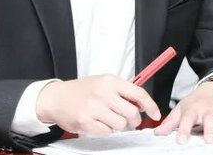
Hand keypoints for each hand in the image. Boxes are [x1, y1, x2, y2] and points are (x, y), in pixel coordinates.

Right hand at [36, 74, 160, 135]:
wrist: (57, 98)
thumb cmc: (82, 90)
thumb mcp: (103, 83)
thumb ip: (122, 91)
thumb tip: (142, 104)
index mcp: (109, 81)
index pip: (138, 93)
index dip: (150, 105)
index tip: (155, 114)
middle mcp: (102, 93)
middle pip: (132, 112)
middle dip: (134, 120)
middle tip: (129, 120)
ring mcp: (93, 108)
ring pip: (121, 124)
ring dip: (119, 126)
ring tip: (110, 119)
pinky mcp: (86, 122)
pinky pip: (107, 132)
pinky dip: (106, 130)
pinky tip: (99, 123)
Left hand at [154, 81, 212, 143]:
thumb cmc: (195, 103)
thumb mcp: (181, 109)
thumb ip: (170, 122)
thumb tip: (156, 133)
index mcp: (194, 110)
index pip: (187, 119)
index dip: (184, 129)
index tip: (181, 141)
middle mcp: (208, 112)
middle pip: (209, 120)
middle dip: (209, 130)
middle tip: (208, 141)